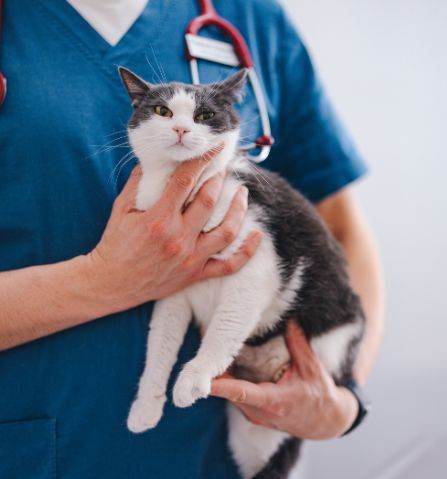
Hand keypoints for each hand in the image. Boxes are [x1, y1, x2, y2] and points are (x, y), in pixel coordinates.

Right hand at [83, 151, 261, 311]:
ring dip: (239, 209)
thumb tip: (154, 161)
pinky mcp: (195, 275)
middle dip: (220, 179)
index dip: (202, 160)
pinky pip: (229, 266)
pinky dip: (246, 251)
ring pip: (226, 231)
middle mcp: (178, 238)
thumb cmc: (114, 244)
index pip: (185, 180)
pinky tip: (257, 235)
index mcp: (158, 219)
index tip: (214, 148)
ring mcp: (190, 258)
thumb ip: (139, 183)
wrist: (110, 283)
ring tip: (243, 194)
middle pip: (209, 201)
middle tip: (225, 168)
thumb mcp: (121, 209)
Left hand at [211, 322, 359, 439]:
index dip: (221, 386)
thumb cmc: (319, 396)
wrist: (324, 423)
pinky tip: (224, 361)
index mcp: (274, 402)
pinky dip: (228, 380)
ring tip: (210, 344)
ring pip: (229, 393)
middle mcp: (259, 412)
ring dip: (219, 373)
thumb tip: (290, 321)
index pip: (242, 393)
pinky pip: (234, 395)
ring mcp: (254, 415)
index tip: (203, 379)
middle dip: (214, 367)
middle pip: (229, 389)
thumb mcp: (313, 369)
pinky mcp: (252, 413)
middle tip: (203, 338)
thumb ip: (299, 344)